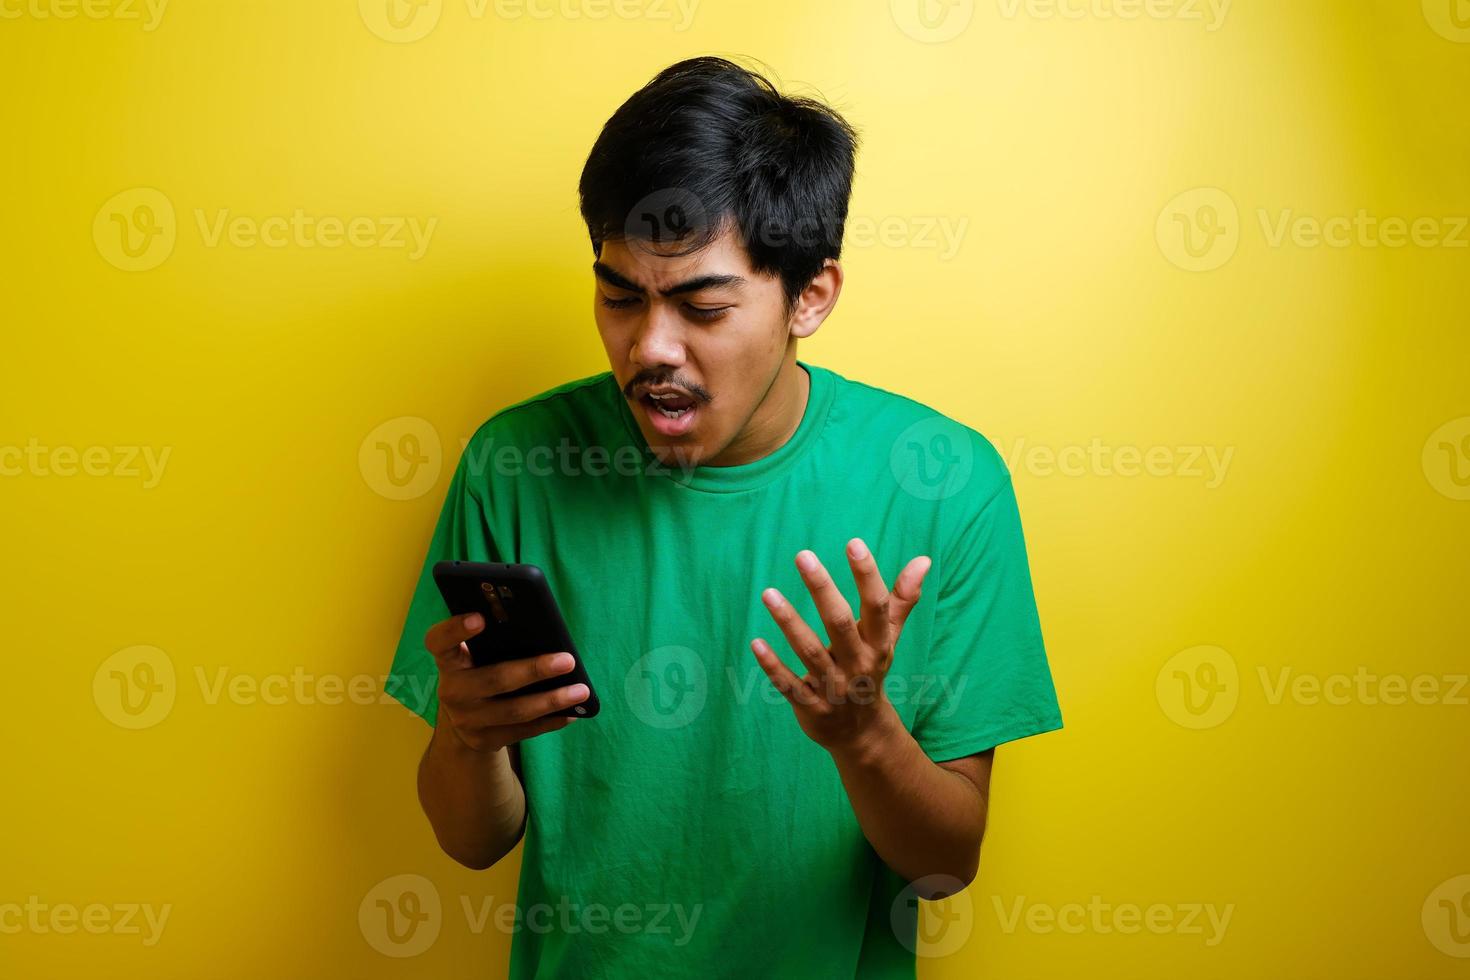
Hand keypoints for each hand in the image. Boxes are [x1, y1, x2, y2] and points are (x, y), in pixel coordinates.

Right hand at [424, 612, 590, 752]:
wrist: (465, 722)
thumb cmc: (482, 671)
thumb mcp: (479, 655)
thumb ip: (497, 640)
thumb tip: (543, 630)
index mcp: (449, 660)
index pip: (439, 641)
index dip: (455, 630)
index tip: (479, 617)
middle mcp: (452, 690)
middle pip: (495, 679)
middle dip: (534, 670)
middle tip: (568, 660)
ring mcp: (467, 720)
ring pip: (515, 710)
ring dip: (552, 700)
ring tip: (581, 690)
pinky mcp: (484, 741)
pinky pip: (523, 731)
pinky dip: (551, 721)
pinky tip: (573, 712)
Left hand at [751, 538, 930, 756]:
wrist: (862, 733)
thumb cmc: (870, 669)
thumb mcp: (888, 637)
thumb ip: (901, 599)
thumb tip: (923, 559)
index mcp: (879, 644)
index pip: (876, 606)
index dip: (867, 575)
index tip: (854, 543)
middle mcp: (859, 664)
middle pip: (840, 623)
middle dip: (822, 589)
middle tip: (803, 556)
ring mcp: (835, 688)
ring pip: (810, 652)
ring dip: (789, 622)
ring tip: (768, 593)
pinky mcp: (812, 707)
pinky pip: (790, 685)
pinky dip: (773, 666)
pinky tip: (756, 642)